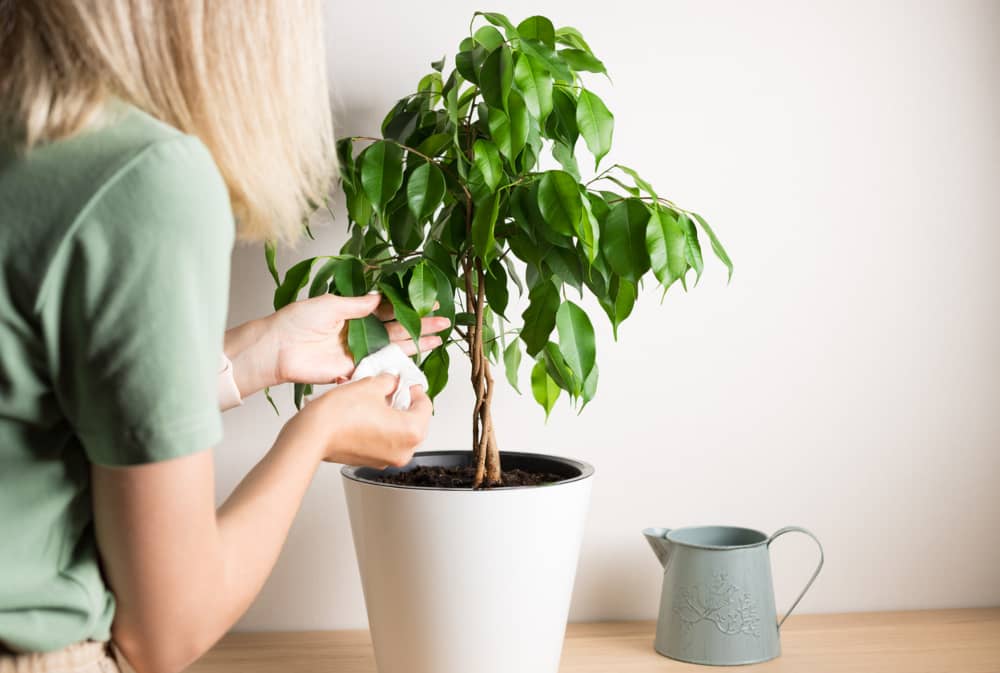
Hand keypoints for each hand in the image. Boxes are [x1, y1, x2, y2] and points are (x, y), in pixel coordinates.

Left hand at [226, 294, 448, 397]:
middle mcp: (359, 332)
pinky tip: (417, 361)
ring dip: (417, 344)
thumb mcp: (329, 304)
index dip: (408, 306)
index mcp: (353, 312)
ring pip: (393, 347)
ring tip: (440, 339)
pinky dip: (397, 365)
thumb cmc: (295, 322)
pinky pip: (379, 367)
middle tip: (445, 322)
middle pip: (397, 328)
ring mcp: (358, 351)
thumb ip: (358, 304)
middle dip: (421, 325)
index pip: (388, 308)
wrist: (276, 350)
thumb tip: (382, 298)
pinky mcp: (353, 370)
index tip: (429, 303)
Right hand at [281, 373, 432, 467]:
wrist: (312, 435)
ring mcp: (387, 460)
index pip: (426, 406)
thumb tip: (393, 381)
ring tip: (374, 400)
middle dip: (403, 403)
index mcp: (412, 432)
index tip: (405, 383)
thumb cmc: (339, 415)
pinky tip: (365, 413)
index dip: (415, 389)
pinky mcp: (371, 461)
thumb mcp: (371, 385)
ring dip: (390, 415)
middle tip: (391, 389)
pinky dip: (379, 427)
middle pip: (414, 422)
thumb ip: (390, 381)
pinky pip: (384, 441)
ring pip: (398, 432)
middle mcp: (404, 451)